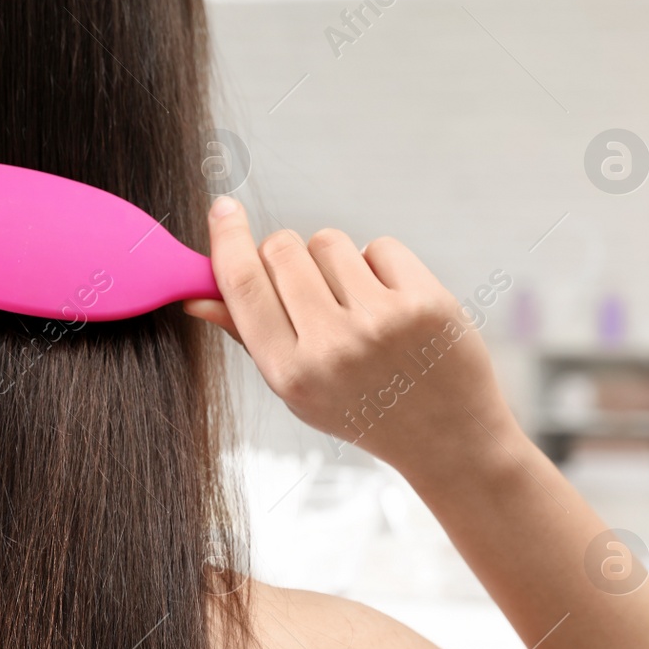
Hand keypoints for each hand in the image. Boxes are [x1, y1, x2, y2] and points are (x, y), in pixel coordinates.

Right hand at [184, 197, 515, 473]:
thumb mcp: (301, 392)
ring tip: (358, 305)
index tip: (224, 209)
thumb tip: (199, 297)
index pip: (243, 285)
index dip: (228, 240)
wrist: (449, 439)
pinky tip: (394, 305)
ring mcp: (382, 323)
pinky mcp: (426, 302)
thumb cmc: (366, 411)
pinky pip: (380, 246)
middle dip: (287, 254)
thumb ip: (251, 338)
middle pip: (283, 249)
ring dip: (337, 262)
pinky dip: (382, 266)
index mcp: (292, 374)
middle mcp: (333, 348)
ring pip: (330, 242)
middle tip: (310, 284)